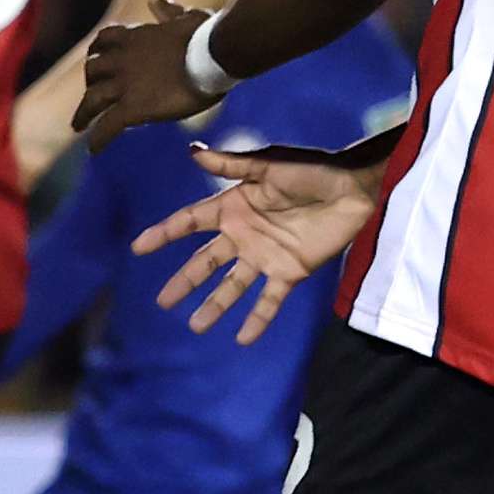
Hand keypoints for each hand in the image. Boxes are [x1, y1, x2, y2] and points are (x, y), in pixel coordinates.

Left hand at [75, 0, 217, 144]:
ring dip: (83, 114)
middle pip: (92, 71)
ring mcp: (125, 84)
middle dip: (89, 84)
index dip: (97, 54)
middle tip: (91, 98)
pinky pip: (107, 126)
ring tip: (78, 127)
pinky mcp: (133, 107)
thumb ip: (167, 10)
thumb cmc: (206, 35)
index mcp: (134, 36)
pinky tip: (94, 150)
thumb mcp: (183, 16)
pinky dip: (98, 139)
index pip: (102, 41)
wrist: (214, 54)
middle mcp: (122, 59)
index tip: (97, 63)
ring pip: (92, 100)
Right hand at [132, 144, 384, 345]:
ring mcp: (264, 256)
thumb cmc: (312, 169)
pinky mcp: (289, 272)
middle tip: (161, 301)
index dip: (164, 234)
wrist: (353, 188)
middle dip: (184, 282)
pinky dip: (256, 321)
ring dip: (214, 307)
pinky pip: (269, 301)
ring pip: (231, 287)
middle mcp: (243, 235)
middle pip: (205, 263)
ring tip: (195, 327)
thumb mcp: (268, 165)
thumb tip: (193, 153)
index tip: (139, 247)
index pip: (190, 223)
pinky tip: (241, 340)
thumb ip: (231, 165)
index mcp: (233, 206)